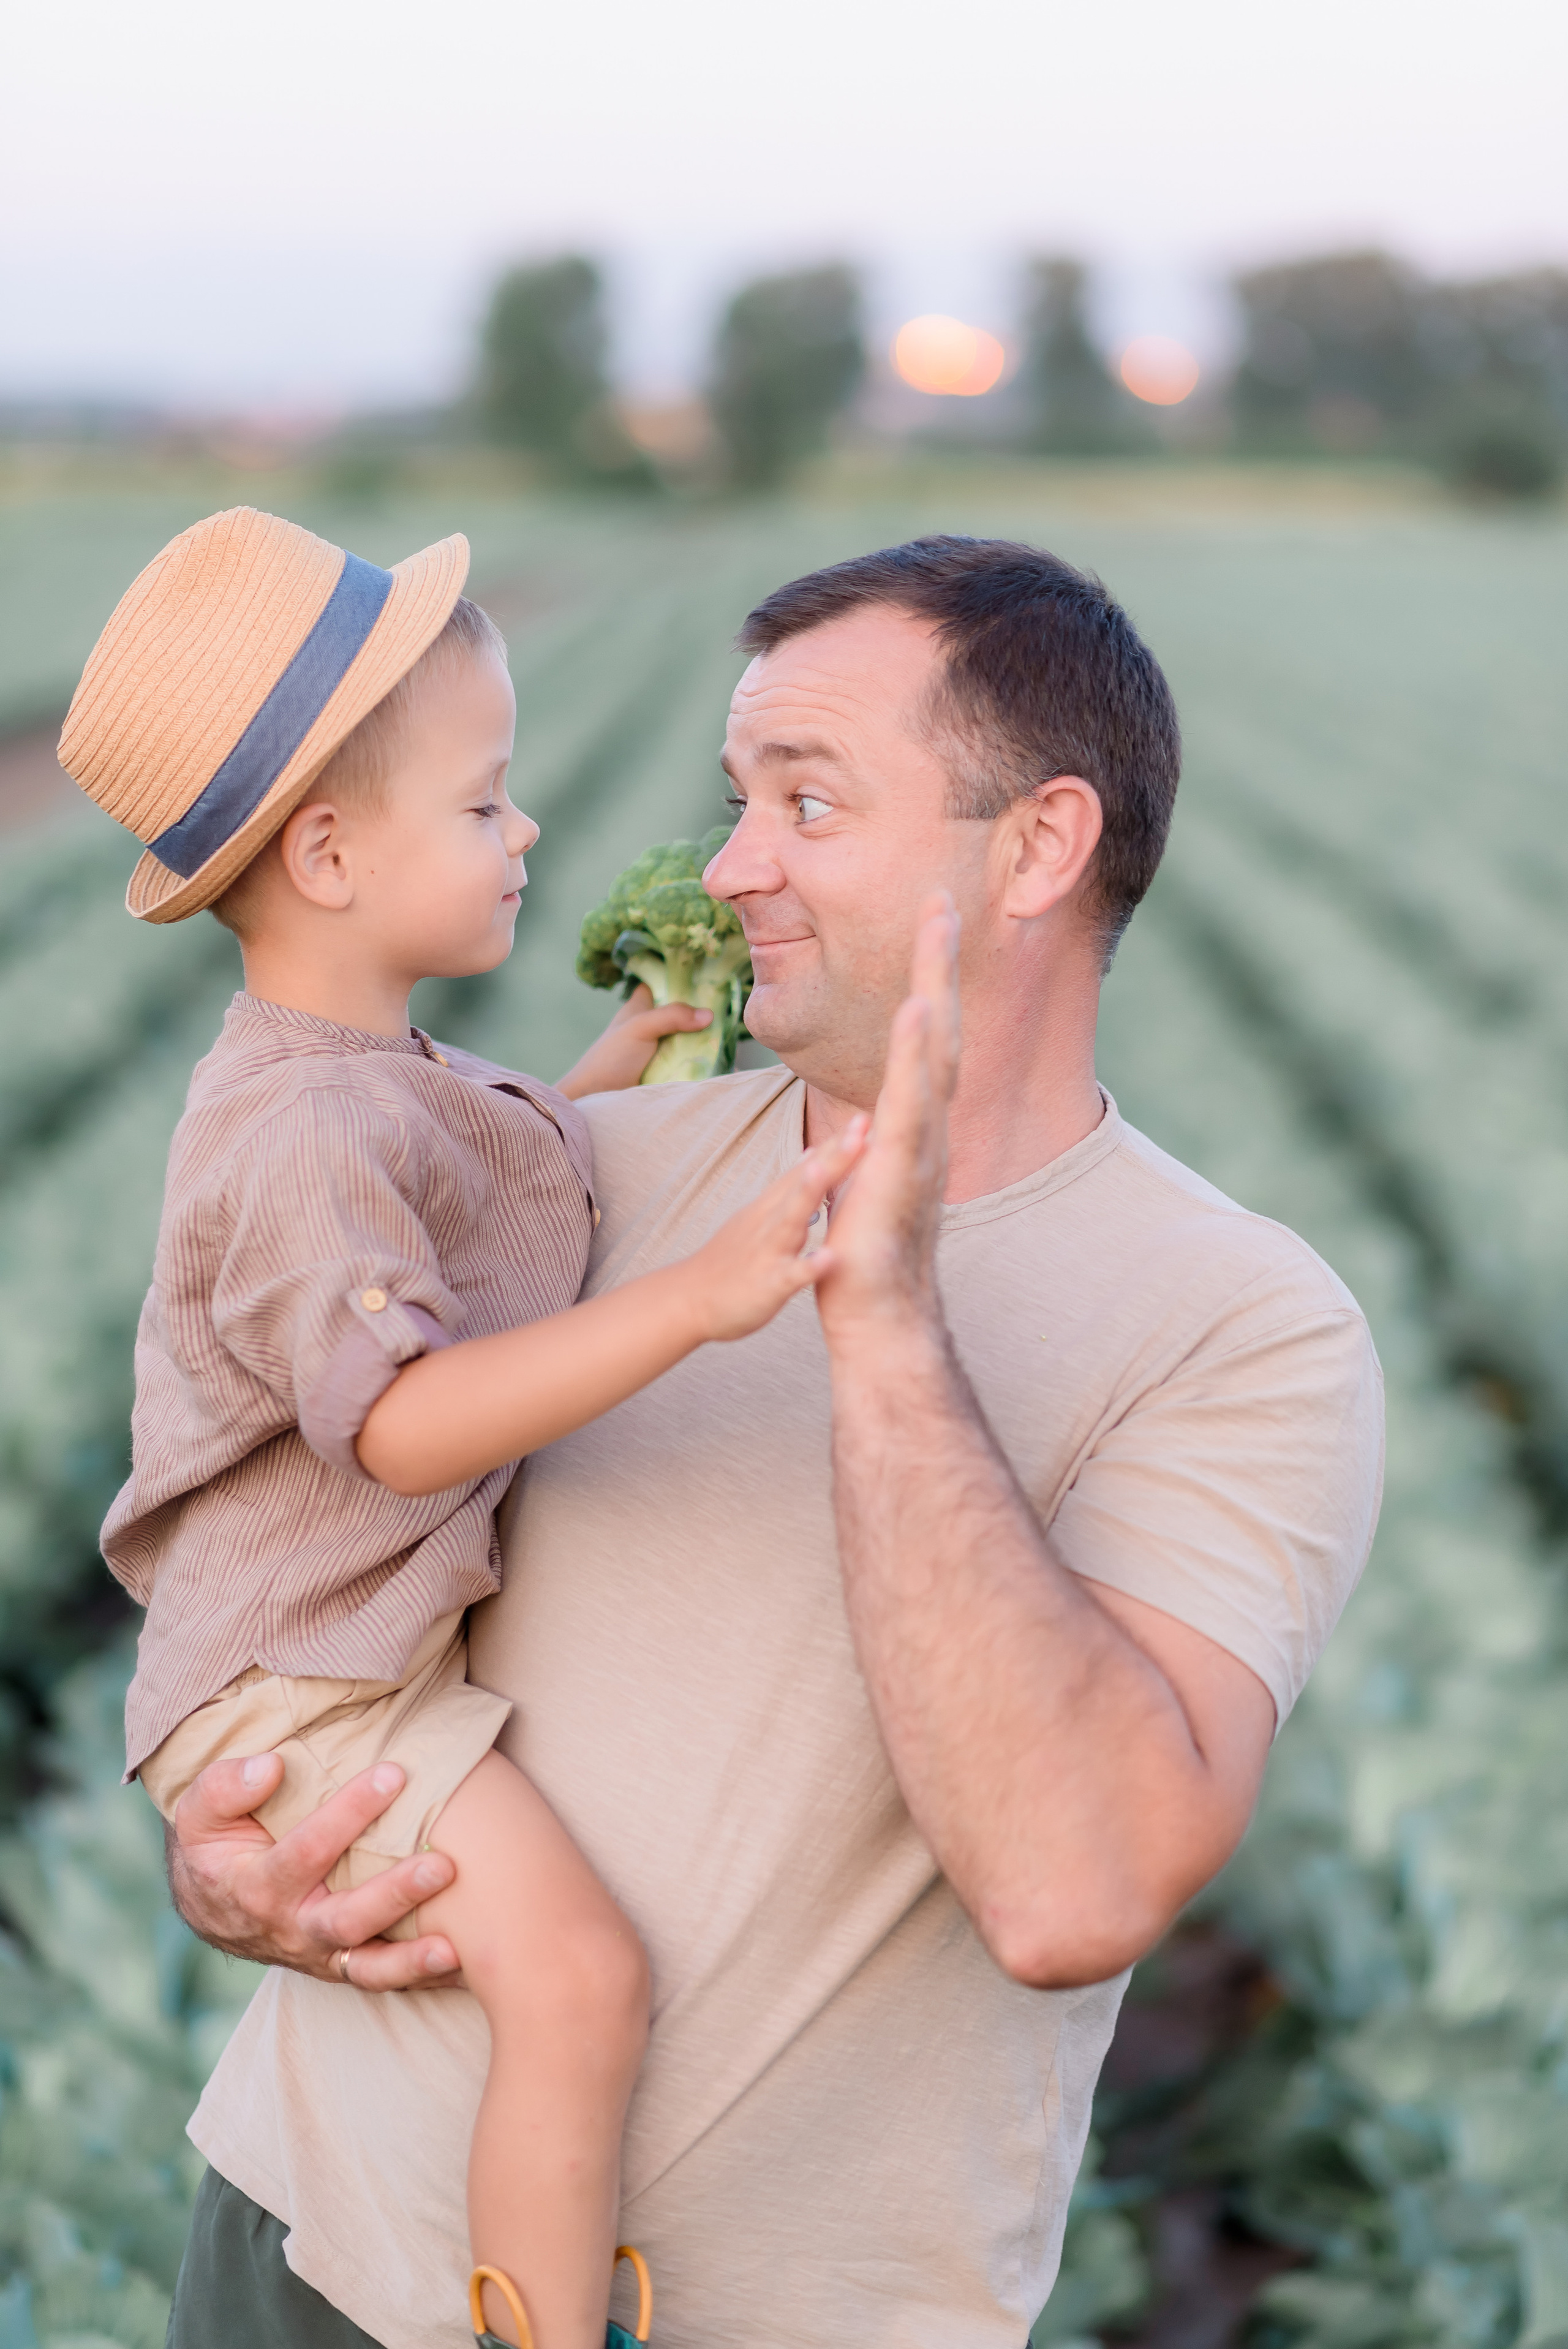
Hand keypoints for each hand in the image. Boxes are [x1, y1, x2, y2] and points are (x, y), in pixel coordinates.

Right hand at [165, 1751, 460, 1989]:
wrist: (210, 1904)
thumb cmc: (215, 1845)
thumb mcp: (199, 1812)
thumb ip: (225, 1787)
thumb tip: (272, 1768)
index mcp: (255, 1886)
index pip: (307, 1850)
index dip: (349, 1812)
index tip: (394, 1775)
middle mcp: (289, 1928)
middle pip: (345, 1919)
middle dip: (395, 1894)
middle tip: (444, 1866)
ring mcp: (318, 1954)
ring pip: (367, 1965)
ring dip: (412, 1959)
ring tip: (456, 1947)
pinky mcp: (340, 1967)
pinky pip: (380, 1980)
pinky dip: (420, 1978)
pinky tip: (465, 1968)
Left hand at [556, 986, 712, 1097]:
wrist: (597, 1100)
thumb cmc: (610, 1059)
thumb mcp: (640, 1028)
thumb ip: (672, 1016)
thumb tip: (709, 1015)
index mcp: (638, 1008)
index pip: (656, 983)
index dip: (672, 976)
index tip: (700, 972)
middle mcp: (650, 1025)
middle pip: (679, 1010)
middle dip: (699, 1007)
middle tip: (726, 1002)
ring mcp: (659, 1048)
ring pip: (687, 1035)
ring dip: (703, 1034)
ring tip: (729, 1027)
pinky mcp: (667, 1069)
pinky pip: (688, 1058)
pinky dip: (700, 1056)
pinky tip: (719, 1051)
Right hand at [685, 1118, 869, 1341]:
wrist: (689, 1299)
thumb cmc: (731, 1261)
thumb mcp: (760, 1216)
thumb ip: (789, 1188)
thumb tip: (814, 1155)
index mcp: (773, 1206)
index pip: (808, 1168)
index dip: (836, 1144)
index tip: (864, 1118)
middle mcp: (771, 1222)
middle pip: (804, 1182)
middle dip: (834, 1155)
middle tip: (863, 1125)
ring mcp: (768, 1251)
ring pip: (792, 1219)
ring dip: (810, 1193)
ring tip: (831, 1168)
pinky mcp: (768, 1284)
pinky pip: (791, 1275)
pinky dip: (809, 1266)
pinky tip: (830, 1258)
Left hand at [815, 895, 959, 1344]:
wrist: (881, 1316)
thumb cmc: (870, 1250)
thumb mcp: (868, 1173)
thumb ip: (876, 1137)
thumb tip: (874, 1110)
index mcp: (915, 1124)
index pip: (926, 1040)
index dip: (928, 981)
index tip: (928, 924)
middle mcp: (928, 1128)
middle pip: (941, 1031)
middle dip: (939, 965)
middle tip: (942, 902)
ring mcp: (921, 1148)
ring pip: (933, 1056)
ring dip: (934, 990)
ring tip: (935, 934)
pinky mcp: (902, 1171)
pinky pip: (912, 1104)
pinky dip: (917, 1056)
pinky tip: (917, 1014)